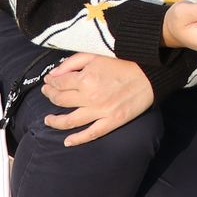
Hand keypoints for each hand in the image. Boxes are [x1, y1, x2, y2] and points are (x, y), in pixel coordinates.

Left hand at [41, 53, 156, 146]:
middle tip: (47, 93)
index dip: (51, 82)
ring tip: (48, 120)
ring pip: (70, 121)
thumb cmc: (123, 61)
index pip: (59, 83)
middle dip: (50, 96)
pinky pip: (91, 134)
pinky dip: (77, 139)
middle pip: (61, 100)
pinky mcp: (112, 121)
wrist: (149, 73)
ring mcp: (101, 111)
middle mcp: (90, 97)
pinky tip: (67, 141)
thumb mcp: (96, 54)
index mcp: (86, 78)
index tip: (49, 80)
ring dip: (55, 121)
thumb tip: (54, 74)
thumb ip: (72, 62)